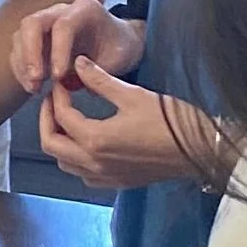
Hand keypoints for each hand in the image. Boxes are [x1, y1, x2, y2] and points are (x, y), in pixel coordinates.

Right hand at [10, 0, 143, 97]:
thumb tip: (67, 80)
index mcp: (85, 10)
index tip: (58, 77)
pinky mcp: (37, 37)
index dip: (57, 51)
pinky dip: (21, 69)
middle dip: (29, 54)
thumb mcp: (119, 58)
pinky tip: (32, 86)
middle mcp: (60, 11)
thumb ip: (96, 70)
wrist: (118, 41)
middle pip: (32, 23)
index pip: (63, 26)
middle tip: (36, 81)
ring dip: (23, 64)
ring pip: (21, 36)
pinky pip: (20, 49)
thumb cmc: (120, 48)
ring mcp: (46, 22)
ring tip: (34, 88)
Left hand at [37, 60, 188, 190]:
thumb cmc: (170, 121)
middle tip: (54, 100)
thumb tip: (78, 63)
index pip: (61, 116)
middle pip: (51, 144)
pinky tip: (85, 141)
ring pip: (64, 162)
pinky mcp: (116, 183)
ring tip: (67, 118)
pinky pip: (82, 174)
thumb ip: (100, 81)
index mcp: (95, 140)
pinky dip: (75, 158)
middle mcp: (94, 164)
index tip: (62, 82)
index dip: (57, 95)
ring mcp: (104, 177)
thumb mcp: (133, 95)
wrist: (200, 151)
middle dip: (46, 120)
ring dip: (59, 140)